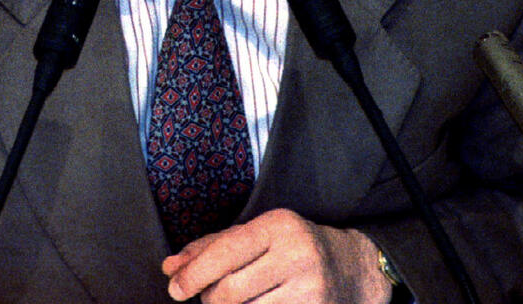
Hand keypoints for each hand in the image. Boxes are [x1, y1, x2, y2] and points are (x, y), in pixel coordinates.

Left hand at [161, 208, 392, 302]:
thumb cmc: (292, 247)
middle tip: (209, 297)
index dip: (194, 274)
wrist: (353, 268)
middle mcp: (296, 254)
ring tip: (237, 300)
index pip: (226, 252)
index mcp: (278, 225)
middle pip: (231, 291)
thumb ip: (211, 247)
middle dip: (210, 299)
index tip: (175, 289)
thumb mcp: (257, 235)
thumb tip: (170, 268)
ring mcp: (309, 289)